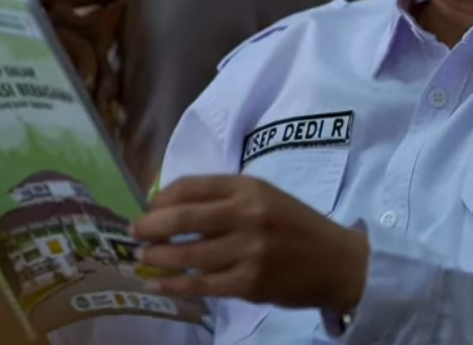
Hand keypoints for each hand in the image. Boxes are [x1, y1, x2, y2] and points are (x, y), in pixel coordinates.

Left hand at [132, 174, 369, 311]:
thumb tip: (170, 206)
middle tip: (135, 233)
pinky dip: (173, 284)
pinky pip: (200, 284)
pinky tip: (157, 282)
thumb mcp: (266, 198)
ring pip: (186, 254)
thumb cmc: (297, 226)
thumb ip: (225, 199)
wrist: (337, 262)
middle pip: (182, 218)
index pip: (191, 186)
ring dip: (156, 256)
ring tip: (143, 257)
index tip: (150, 208)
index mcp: (250, 187)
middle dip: (149, 226)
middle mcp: (247, 215)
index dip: (161, 198)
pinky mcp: (248, 283)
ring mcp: (248, 250)